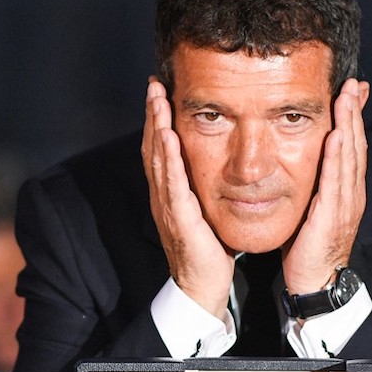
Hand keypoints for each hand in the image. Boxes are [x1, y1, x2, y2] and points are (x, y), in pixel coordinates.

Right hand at [141, 78, 233, 318]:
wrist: (202, 287)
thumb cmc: (209, 251)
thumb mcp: (206, 211)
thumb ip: (205, 188)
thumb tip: (218, 164)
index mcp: (170, 194)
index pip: (161, 150)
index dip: (158, 120)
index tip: (160, 92)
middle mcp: (163, 197)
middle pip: (153, 148)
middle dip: (152, 114)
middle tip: (154, 84)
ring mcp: (168, 207)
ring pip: (158, 160)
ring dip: (156, 128)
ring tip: (157, 100)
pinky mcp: (179, 219)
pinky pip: (172, 184)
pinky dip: (169, 159)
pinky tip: (169, 138)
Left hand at [281, 78, 369, 294]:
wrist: (315, 281)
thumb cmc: (309, 246)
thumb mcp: (313, 206)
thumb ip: (314, 182)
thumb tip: (307, 163)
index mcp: (348, 190)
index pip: (353, 146)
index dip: (353, 117)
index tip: (352, 90)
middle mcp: (352, 193)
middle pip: (356, 145)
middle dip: (355, 112)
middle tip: (353, 83)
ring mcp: (345, 204)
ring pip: (350, 157)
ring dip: (349, 126)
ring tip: (346, 98)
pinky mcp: (332, 216)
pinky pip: (336, 181)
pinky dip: (337, 157)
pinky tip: (335, 136)